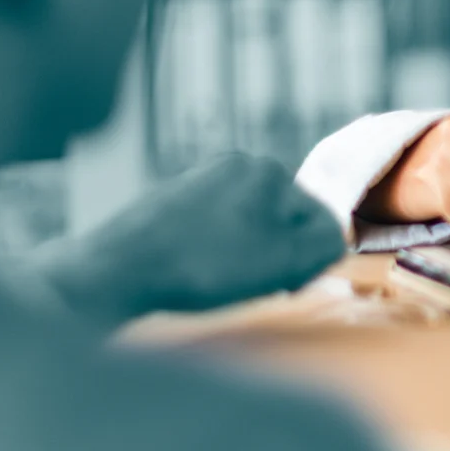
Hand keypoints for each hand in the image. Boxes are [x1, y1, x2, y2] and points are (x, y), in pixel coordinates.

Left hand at [37, 153, 344, 324]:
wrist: (115, 272)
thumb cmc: (203, 267)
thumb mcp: (283, 259)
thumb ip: (325, 243)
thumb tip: (334, 237)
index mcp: (266, 170)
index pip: (319, 220)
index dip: (309, 260)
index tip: (283, 283)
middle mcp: (234, 166)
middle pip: (284, 223)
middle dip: (278, 257)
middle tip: (252, 284)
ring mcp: (201, 183)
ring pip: (251, 231)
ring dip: (249, 261)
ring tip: (221, 282)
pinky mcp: (174, 205)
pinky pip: (218, 235)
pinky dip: (217, 258)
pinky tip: (198, 275)